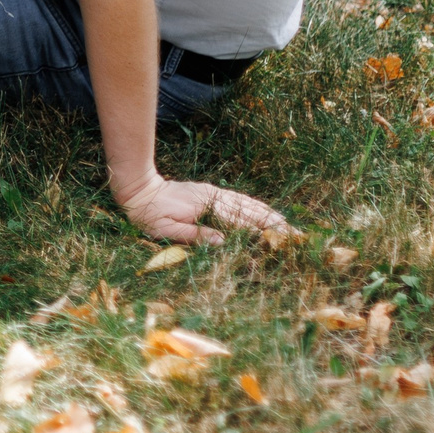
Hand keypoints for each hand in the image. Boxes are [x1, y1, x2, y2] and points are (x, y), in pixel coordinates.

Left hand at [111, 171, 296, 246]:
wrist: (139, 190)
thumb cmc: (149, 214)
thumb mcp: (166, 229)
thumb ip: (194, 235)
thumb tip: (222, 242)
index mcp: (205, 206)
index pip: (239, 221)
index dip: (260, 231)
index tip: (279, 240)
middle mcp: (214, 196)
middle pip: (249, 210)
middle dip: (272, 223)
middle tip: (294, 235)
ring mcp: (214, 193)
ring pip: (247, 203)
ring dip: (268, 214)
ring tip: (288, 226)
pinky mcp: (211, 192)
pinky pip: (239, 199)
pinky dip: (255, 206)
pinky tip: (265, 212)